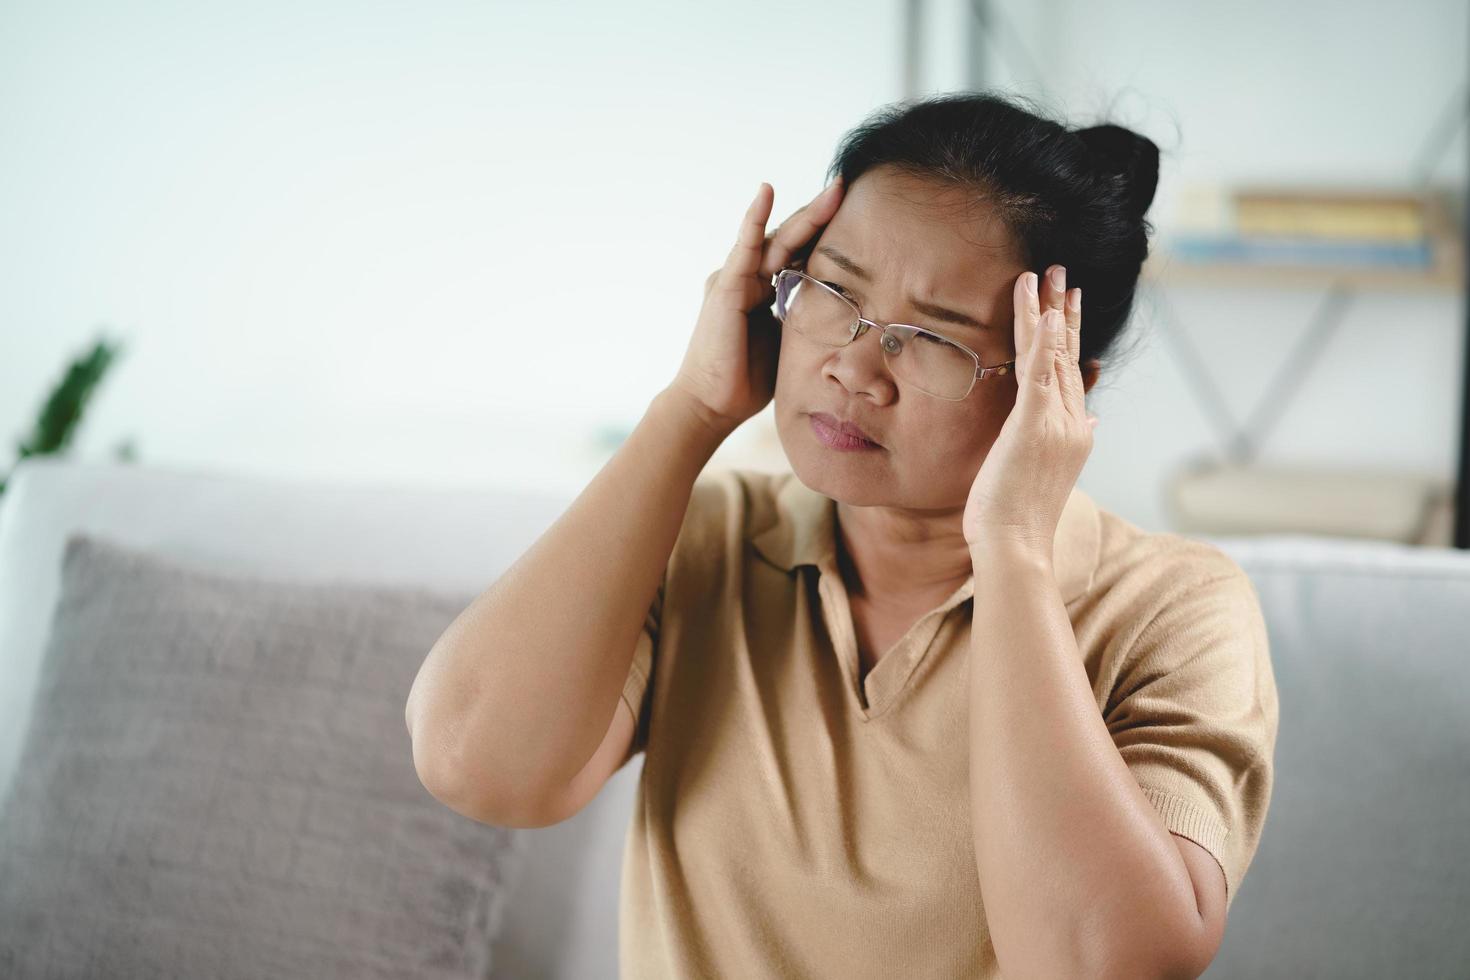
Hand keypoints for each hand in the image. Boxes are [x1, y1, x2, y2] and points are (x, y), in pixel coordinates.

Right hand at [669, 177, 845, 435]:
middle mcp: (750, 277)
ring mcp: (736, 278)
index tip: (858, 216)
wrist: (713, 405)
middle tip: (851, 188)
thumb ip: (805, 318)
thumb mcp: (789, 342)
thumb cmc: (747, 380)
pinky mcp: (726, 285)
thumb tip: (848, 314)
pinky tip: (766, 191)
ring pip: (776, 238)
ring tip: (836, 190)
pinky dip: (755, 218)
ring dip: (806, 214)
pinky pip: (744, 246)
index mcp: (765, 290)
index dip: (825, 235)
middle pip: (791, 240)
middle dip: (821, 216)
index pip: (800, 254)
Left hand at [962, 265, 1097, 554]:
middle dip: (1063, 311)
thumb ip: (1065, 444)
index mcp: (1073, 434)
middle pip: (1067, 355)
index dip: (1069, 337)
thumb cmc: (1017, 523)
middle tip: (1060, 273)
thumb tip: (1091, 423)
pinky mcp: (1033, 425)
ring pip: (1052, 355)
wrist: (1016, 547)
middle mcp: (1072, 423)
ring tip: (1046, 273)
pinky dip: (1043, 339)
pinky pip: (1039, 372)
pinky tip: (1046, 309)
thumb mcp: (1044, 476)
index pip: (1070, 374)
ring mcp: (1056, 423)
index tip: (1067, 305)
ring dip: (1048, 310)